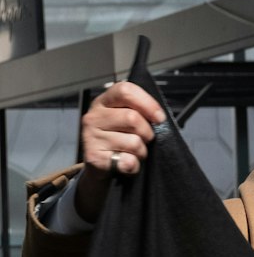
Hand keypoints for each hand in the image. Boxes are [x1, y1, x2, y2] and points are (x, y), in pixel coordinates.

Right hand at [76, 82, 165, 221]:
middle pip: (132, 118)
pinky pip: (128, 161)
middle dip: (147, 132)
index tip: (159, 118)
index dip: (148, 103)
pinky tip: (125, 162)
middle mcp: (93, 116)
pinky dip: (134, 165)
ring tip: (133, 152)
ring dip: (142, 151)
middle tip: (144, 139)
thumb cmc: (119, 138)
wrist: (100, 165)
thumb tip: (159, 117)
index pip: (125, 91)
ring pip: (133, 142)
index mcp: (103, 102)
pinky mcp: (94, 158)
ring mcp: (91, 137)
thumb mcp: (125, 118)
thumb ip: (139, 111)